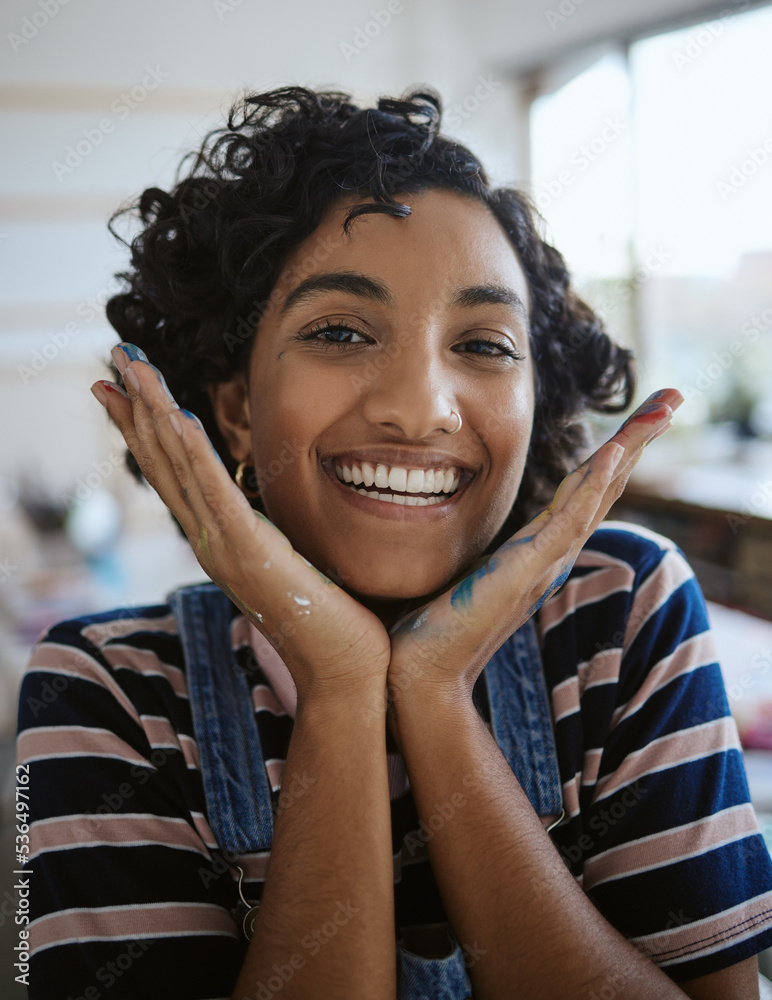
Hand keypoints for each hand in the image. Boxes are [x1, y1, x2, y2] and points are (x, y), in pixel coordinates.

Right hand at [91, 343, 391, 704]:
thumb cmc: (330, 619)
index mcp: (221, 539)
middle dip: (135, 407)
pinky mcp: (250, 553)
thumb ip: (277, 533)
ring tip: (129, 366)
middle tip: (112, 359)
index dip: (146, 427)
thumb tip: (278, 512)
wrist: (343, 672)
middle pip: (162, 462)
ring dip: (152, 412)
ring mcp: (225, 547)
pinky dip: (192, 453)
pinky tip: (176, 416)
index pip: (174, 473)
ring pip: (177, 467)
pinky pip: (214, 493)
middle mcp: (211, 541)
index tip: (126, 387)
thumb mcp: (294, 561)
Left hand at [384, 388, 682, 707]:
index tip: (634, 420)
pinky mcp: (528, 569)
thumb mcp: (467, 573)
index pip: (584, 492)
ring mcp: (545, 562)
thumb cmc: (436, 625)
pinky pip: (570, 519)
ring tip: (661, 409)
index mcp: (538, 550)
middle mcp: (551, 554)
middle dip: (637, 441)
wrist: (425, 671)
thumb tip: (456, 526)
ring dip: (630, 449)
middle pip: (605, 486)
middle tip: (671, 399)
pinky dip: (594, 485)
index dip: (611, 455)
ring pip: (599, 495)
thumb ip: (482, 553)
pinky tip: (613, 452)